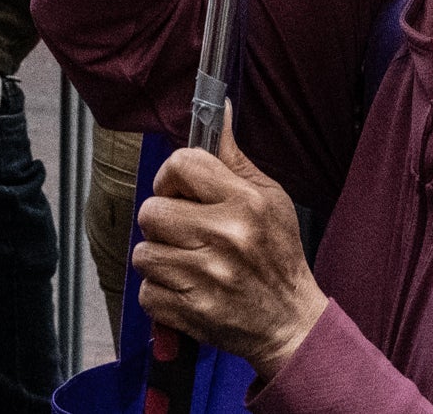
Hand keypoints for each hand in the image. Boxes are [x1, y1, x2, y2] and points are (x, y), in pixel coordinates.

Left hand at [134, 138, 326, 375]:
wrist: (289, 322)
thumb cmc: (278, 256)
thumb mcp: (270, 198)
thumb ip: (235, 159)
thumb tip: (216, 111)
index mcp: (245, 203)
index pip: (181, 164)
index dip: (170, 176)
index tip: (178, 191)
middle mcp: (225, 236)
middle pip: (151, 211)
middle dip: (161, 220)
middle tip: (182, 231)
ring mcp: (206, 277)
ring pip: (143, 253)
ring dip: (158, 258)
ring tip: (184, 262)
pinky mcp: (191, 311)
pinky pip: (146, 292)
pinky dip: (160, 293)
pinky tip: (185, 289)